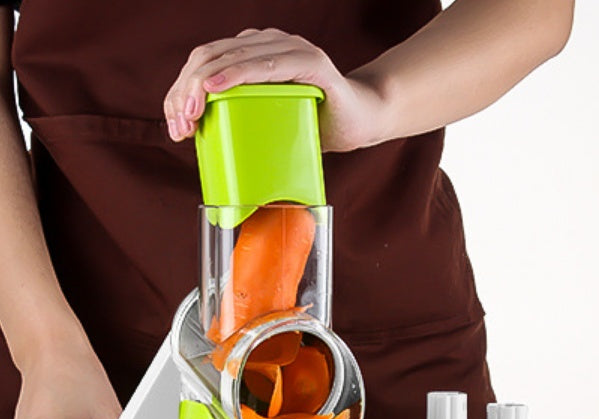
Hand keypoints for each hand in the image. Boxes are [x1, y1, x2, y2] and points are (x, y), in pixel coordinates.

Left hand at [163, 28, 385, 151]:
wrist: (361, 122)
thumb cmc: (314, 123)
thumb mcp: (268, 121)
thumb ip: (239, 117)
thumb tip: (194, 134)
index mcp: (254, 52)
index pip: (205, 61)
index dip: (180, 88)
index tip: (174, 124)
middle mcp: (269, 42)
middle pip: (211, 56)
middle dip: (185, 89)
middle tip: (179, 124)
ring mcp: (290, 49)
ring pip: (231, 56)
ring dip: (203, 84)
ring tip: (189, 111)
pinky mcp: (310, 63)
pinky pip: (268, 65)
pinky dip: (237, 74)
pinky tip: (214, 87)